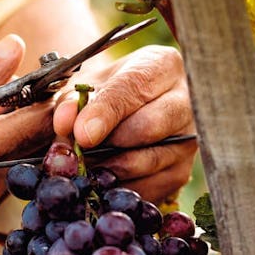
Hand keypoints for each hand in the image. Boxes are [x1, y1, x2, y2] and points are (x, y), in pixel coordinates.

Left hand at [53, 45, 195, 201]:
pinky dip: (119, 189)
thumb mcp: (82, 89)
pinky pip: (149, 187)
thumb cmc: (101, 94)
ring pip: (149, 161)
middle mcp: (185, 99)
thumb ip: (71, 102)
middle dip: (108, 143)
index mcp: (161, 65)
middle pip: (149, 127)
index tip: (82, 135)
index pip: (134, 88)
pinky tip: (102, 180)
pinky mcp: (182, 171)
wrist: (121, 113)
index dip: (105, 113)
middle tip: (78, 153)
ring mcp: (189, 138)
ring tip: (85, 166)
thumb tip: (65, 123)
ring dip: (109, 169)